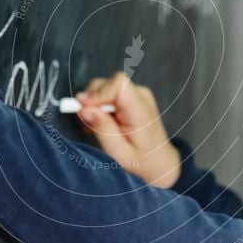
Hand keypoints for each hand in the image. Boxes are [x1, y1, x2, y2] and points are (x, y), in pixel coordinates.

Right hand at [76, 72, 181, 187]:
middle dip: (91, 101)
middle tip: (87, 124)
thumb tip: (83, 108)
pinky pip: (108, 92)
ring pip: (104, 86)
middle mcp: (140, 95)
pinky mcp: (131, 95)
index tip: (83, 109)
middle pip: (107, 83)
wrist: (159, 160)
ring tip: (95, 126)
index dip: (98, 93)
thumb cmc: (140, 159)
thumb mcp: (118, 152)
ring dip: (93, 104)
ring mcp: (137, 93)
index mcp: (140, 110)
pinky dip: (99, 105)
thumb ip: (102, 128)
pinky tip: (102, 122)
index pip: (118, 84)